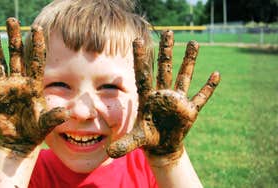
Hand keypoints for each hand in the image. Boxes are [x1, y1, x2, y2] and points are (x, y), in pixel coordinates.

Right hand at [0, 18, 68, 153]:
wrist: (20, 141)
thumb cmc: (36, 130)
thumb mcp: (46, 124)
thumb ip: (54, 117)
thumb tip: (66, 113)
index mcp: (33, 85)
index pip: (35, 61)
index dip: (36, 45)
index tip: (37, 28)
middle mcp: (18, 82)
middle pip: (15, 55)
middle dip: (13, 38)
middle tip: (12, 20)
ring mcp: (3, 88)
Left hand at [107, 30, 219, 158]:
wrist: (161, 146)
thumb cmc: (148, 137)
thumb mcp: (136, 140)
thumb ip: (125, 143)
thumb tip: (110, 152)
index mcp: (148, 97)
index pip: (143, 74)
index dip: (141, 58)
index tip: (139, 40)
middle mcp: (163, 94)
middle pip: (165, 68)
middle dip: (166, 51)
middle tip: (168, 32)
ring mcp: (177, 100)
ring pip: (184, 76)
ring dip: (189, 61)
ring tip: (193, 43)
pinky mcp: (190, 110)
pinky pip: (201, 96)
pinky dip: (208, 87)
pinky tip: (216, 75)